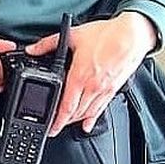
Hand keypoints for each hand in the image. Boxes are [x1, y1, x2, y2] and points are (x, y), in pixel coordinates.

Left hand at [27, 13, 156, 136]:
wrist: (132, 36)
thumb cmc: (106, 35)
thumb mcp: (72, 36)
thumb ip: (47, 44)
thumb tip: (32, 49)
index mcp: (80, 76)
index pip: (66, 106)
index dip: (57, 120)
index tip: (51, 127)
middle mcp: (92, 86)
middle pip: (76, 112)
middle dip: (64, 122)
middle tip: (54, 127)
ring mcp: (104, 89)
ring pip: (88, 112)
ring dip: (76, 120)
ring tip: (66, 124)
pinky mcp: (113, 89)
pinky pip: (101, 108)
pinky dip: (92, 118)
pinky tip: (87, 124)